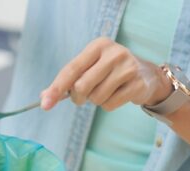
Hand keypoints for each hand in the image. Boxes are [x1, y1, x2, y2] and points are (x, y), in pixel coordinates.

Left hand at [40, 37, 172, 110]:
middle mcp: (114, 53)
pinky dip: (108, 105)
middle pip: (81, 86)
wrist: (145, 75)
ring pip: (96, 98)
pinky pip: (109, 105)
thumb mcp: (88, 69)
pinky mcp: (138, 84)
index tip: (45, 104)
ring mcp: (128, 67)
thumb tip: (44, 96)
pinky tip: (118, 95)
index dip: (56, 88)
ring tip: (106, 91)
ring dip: (95, 101)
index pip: (71, 69)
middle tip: (82, 97)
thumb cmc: (108, 72)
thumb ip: (67, 81)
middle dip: (78, 97)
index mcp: (98, 46)